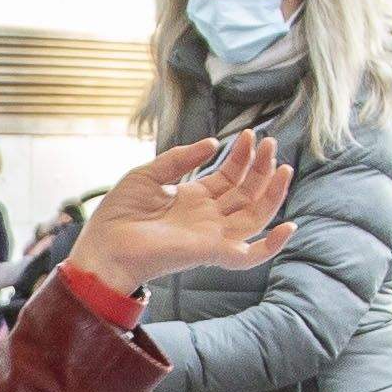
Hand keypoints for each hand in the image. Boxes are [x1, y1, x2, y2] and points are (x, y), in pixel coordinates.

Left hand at [69, 133, 292, 294]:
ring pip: (256, 216)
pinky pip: (250, 256)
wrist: (102, 246)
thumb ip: (180, 158)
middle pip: (247, 193)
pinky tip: (289, 226)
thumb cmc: (118, 215)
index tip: (250, 135)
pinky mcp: (212, 252)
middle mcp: (208, 218)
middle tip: (271, 142)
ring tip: (282, 166)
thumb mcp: (149, 174)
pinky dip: (272, 246)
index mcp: (193, 200)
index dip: (242, 156)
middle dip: (262, 168)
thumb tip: (213, 143)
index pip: (230, 177)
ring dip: (272, 192)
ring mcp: (212, 236)